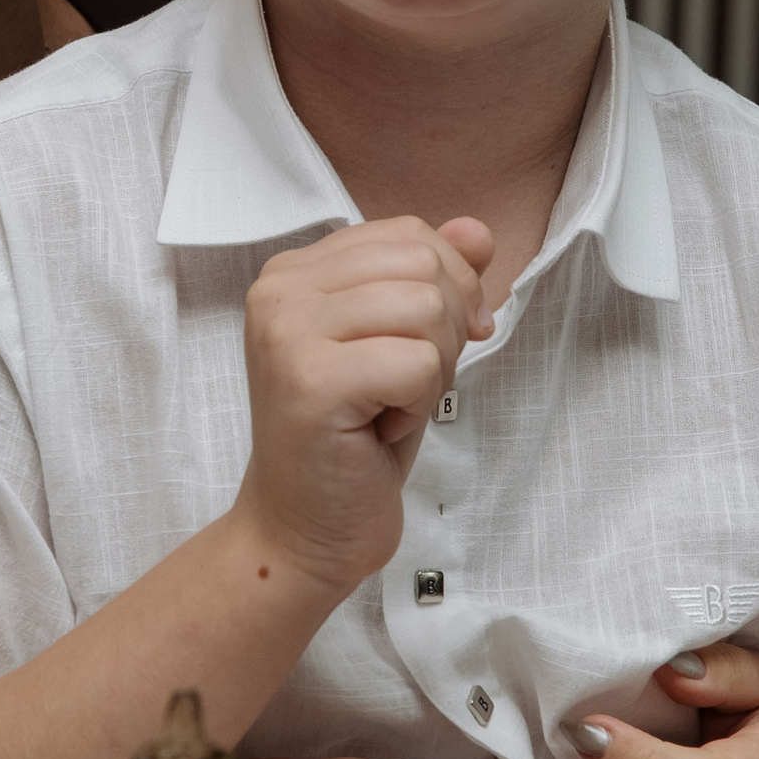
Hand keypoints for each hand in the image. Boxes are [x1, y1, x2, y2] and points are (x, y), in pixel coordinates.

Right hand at [232, 216, 493, 591]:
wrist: (303, 529)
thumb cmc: (352, 440)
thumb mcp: (399, 343)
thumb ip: (433, 278)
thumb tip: (478, 229)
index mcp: (294, 270)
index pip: (408, 234)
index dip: (449, 288)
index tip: (435, 346)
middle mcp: (279, 288)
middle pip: (423, 264)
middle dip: (445, 330)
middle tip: (405, 385)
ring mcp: (287, 331)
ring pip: (426, 308)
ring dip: (432, 369)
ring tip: (389, 404)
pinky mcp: (309, 381)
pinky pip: (418, 362)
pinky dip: (420, 403)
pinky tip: (379, 428)